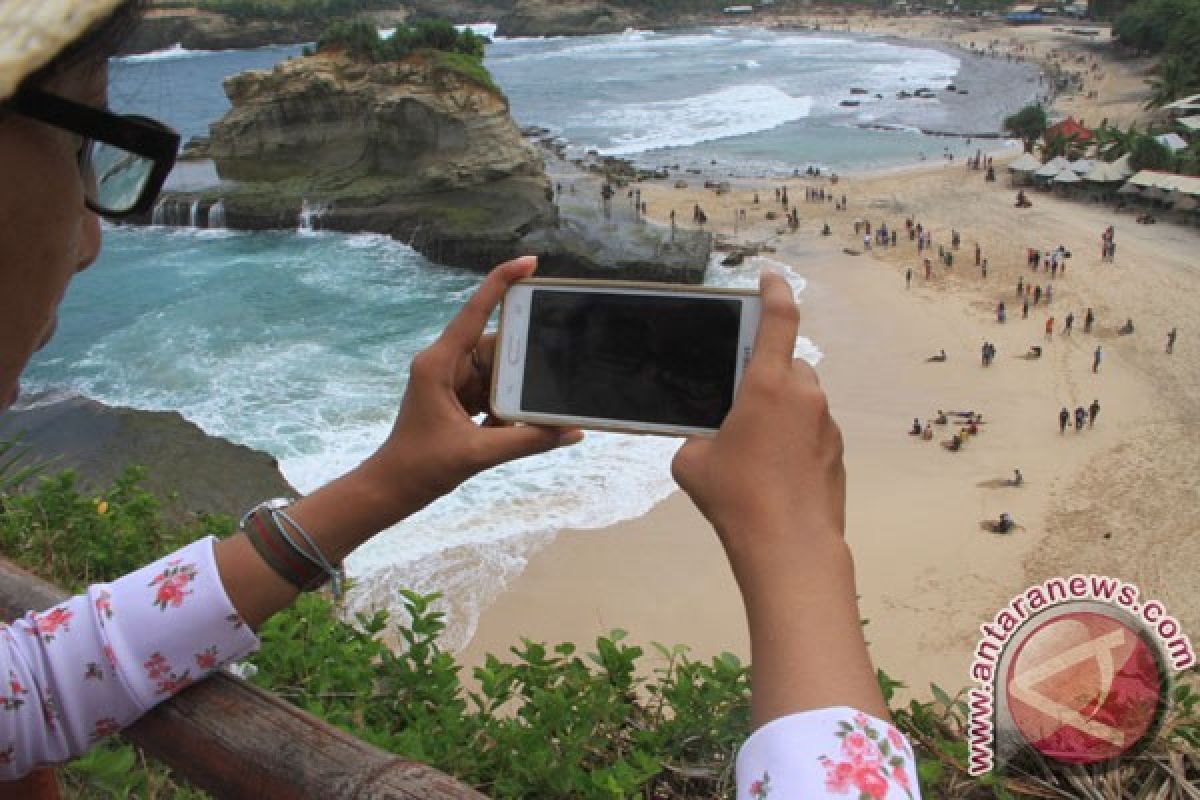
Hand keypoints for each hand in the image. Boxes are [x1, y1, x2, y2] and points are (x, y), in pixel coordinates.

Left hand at [361, 256, 581, 519]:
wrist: (391, 489)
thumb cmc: (420, 467)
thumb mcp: (478, 454)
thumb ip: (527, 441)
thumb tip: (571, 432)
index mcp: (439, 364)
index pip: (474, 312)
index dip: (501, 283)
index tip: (529, 262)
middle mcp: (444, 364)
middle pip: (495, 346)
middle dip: (521, 361)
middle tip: (548, 370)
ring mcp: (450, 381)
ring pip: (496, 371)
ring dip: (514, 391)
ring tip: (528, 410)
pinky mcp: (457, 398)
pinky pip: (492, 391)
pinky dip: (506, 407)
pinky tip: (510, 428)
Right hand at [673, 272, 886, 724]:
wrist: (788, 547)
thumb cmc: (737, 499)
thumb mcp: (692, 462)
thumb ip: (697, 437)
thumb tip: (705, 441)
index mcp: (769, 385)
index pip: (779, 320)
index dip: (775, 293)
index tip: (771, 277)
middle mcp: (805, 397)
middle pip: (788, 367)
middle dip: (766, 379)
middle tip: (740, 407)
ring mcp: (827, 426)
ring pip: (802, 402)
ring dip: (781, 414)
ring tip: (752, 452)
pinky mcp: (837, 454)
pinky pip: (812, 433)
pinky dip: (793, 442)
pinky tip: (772, 475)